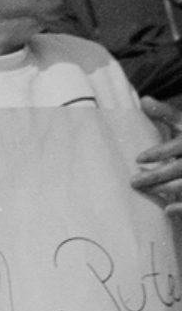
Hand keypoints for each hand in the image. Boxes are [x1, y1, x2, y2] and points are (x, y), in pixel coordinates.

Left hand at [133, 97, 181, 214]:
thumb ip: (167, 115)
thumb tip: (143, 99)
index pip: (178, 145)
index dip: (160, 152)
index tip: (138, 159)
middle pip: (179, 168)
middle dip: (156, 176)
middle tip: (133, 182)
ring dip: (166, 190)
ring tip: (146, 192)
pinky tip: (167, 210)